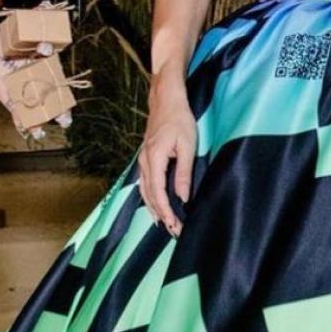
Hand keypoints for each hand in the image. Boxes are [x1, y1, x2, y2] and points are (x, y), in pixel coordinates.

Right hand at [138, 78, 195, 236]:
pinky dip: (150, 198)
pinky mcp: (145, 159)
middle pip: (149, 196)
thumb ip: (183, 172)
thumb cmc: (179, 119)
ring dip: (154, 209)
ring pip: (145, 191)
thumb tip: (183, 196)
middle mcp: (145, 162)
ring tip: (164, 225)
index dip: (166, 211)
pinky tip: (155, 207)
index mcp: (154, 158)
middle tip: (174, 231)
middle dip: (161, 215)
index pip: (158, 192)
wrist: (165, 101)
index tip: (175, 224)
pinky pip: (145, 184)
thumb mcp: (187, 145)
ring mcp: (143, 160)